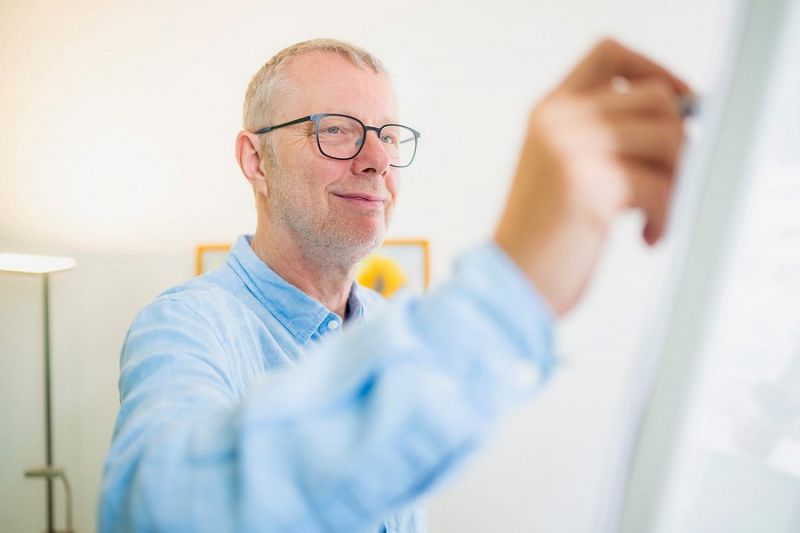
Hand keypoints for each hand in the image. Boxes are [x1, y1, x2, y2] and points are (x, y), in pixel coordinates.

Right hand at [494, 39, 690, 315]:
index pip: (609, 55)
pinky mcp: (590, 184)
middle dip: (679, 142)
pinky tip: (647, 236)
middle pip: (655, 98)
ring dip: (677, 182)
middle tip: (670, 181)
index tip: (679, 100)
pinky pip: (661, 186)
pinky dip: (665, 216)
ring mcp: (572, 148)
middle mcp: (558, 121)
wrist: (509, 282)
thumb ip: (606, 137)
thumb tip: (681, 121)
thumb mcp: (565, 170)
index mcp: (549, 113)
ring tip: (656, 215)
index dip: (653, 70)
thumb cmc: (541, 236)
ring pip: (668, 138)